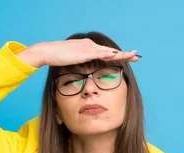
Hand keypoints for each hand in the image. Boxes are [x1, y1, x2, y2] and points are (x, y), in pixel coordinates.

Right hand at [17, 38, 140, 67]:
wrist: (47, 52)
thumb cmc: (55, 59)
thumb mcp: (70, 63)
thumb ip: (78, 67)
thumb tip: (82, 75)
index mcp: (87, 48)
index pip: (105, 52)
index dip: (116, 55)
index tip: (126, 58)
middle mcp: (89, 45)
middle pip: (110, 51)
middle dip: (124, 54)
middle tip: (137, 56)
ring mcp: (88, 47)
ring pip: (109, 51)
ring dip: (121, 54)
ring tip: (133, 56)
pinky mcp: (85, 51)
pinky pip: (101, 53)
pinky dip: (111, 55)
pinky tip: (119, 56)